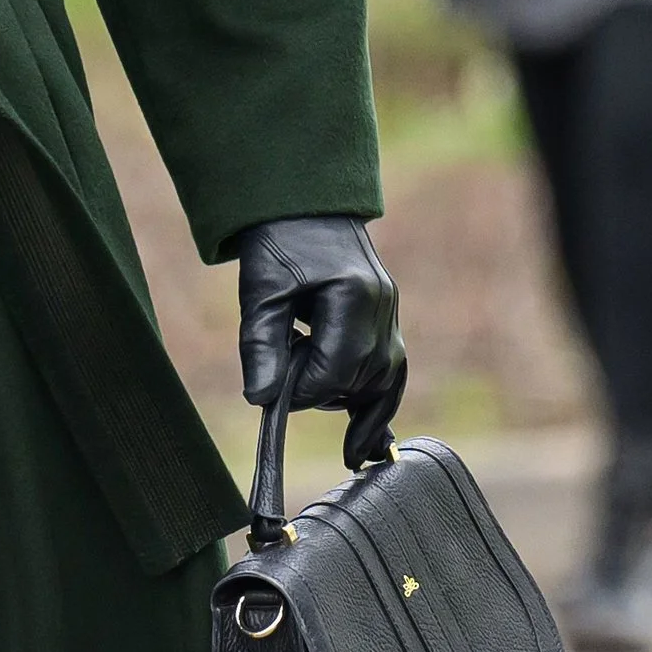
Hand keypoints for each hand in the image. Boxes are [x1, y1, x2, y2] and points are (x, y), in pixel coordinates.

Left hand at [236, 214, 406, 448]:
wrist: (301, 203)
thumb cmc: (276, 244)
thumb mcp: (260, 292)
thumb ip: (261, 346)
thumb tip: (262, 401)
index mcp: (354, 293)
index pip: (337, 368)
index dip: (305, 391)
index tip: (274, 395)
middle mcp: (383, 304)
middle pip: (364, 378)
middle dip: (327, 395)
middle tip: (291, 393)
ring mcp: (391, 309)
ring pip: (386, 378)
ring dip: (359, 406)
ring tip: (350, 448)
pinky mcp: (388, 315)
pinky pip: (392, 368)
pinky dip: (379, 400)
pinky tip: (372, 441)